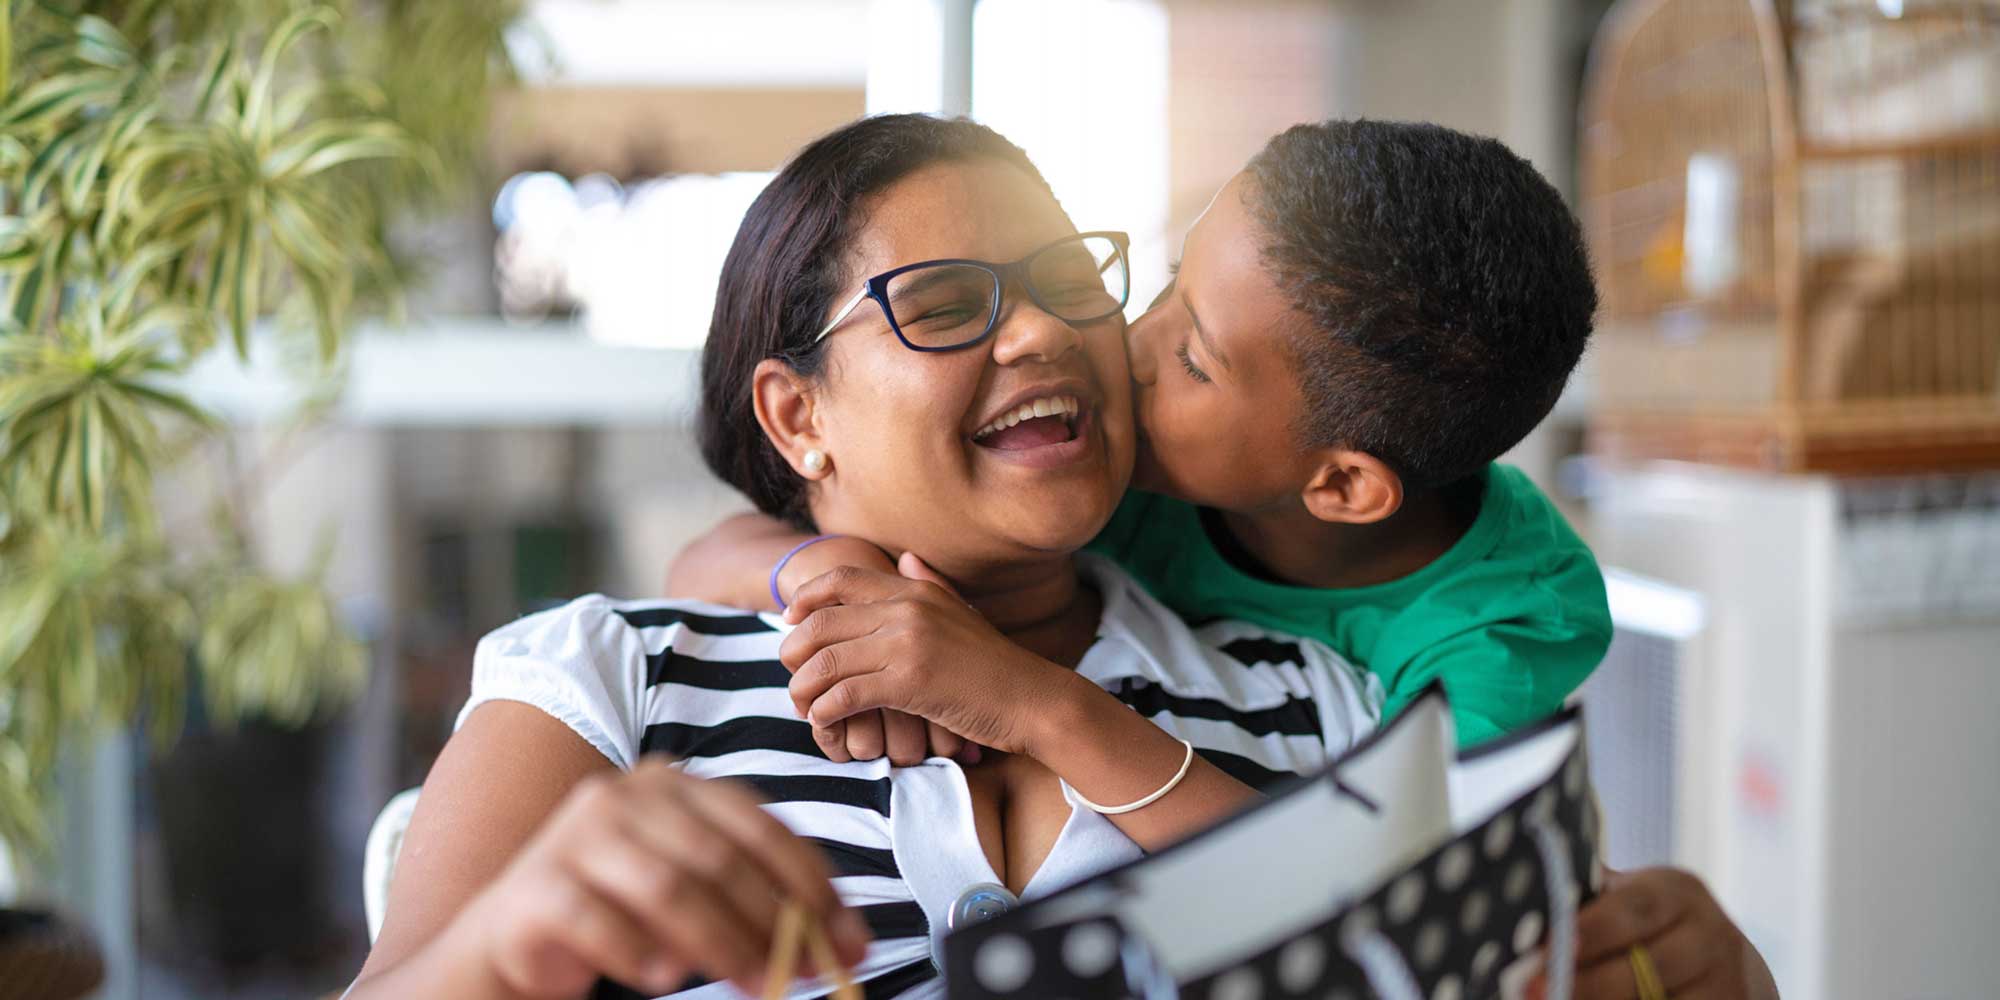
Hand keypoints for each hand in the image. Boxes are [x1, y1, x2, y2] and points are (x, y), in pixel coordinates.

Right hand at [455, 758, 869, 998]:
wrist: (513, 934)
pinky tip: (666, 978)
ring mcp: (575, 836)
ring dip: (723, 944)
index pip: (759, 826)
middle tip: (805, 974)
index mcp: (672, 783)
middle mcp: (623, 795)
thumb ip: (758, 898)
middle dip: (774, 922)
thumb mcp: (695, 891)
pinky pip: (599, 921)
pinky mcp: (536, 887)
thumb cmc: (620, 909)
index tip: (849, 940)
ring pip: (668, 888)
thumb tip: (843, 942)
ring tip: (755, 985)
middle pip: (719, 859)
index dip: (811, 884)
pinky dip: (640, 954)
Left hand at [780, 545, 973, 766]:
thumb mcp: (961, 612)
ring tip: (803, 705)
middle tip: (791, 673)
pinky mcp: (909, 683)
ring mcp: (907, 645)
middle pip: (822, 621)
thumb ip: (929, 583)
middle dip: (793, 650)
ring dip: (803, 687)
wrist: (1032, 700)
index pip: (842, 578)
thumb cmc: (995, 664)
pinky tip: (825, 722)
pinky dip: (825, 712)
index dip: (806, 597)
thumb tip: (905, 557)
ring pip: (825, 660)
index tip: (789, 620)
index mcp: (916, 590)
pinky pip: (844, 695)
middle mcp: (907, 610)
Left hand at [1546, 867, 1777, 999]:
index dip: (1587, 932)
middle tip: (1530, 991)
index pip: (1630, 910)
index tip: (1542, 952)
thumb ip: (1585, 901)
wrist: (1729, 970)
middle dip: (1585, 983)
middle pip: (1643, 967)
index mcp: (1676, 891)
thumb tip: (1521, 898)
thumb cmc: (1650, 931)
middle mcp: (1710, 934)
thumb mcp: (1629, 903)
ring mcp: (1727, 982)